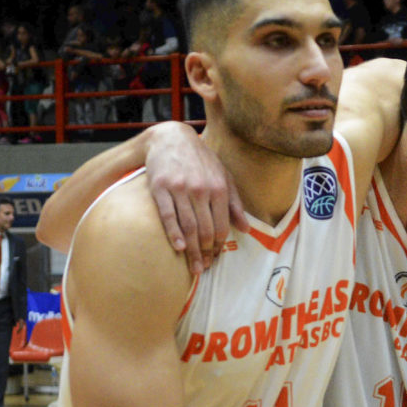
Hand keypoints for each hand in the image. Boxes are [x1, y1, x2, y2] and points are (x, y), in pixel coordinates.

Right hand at [142, 121, 246, 274]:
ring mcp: (180, 189)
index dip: (219, 245)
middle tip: (203, 268)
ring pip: (188, 226)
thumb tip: (246, 229)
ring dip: (192, 250)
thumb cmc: (201, 160)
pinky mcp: (160, 187)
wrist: (171, 138)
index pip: (221, 225)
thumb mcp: (224, 176)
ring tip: (193, 267)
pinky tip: (179, 248)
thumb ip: (235, 203)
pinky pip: (167, 215)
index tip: (215, 258)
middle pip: (205, 229)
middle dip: (205, 252)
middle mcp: (201, 189)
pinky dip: (173, 233)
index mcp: (219, 188)